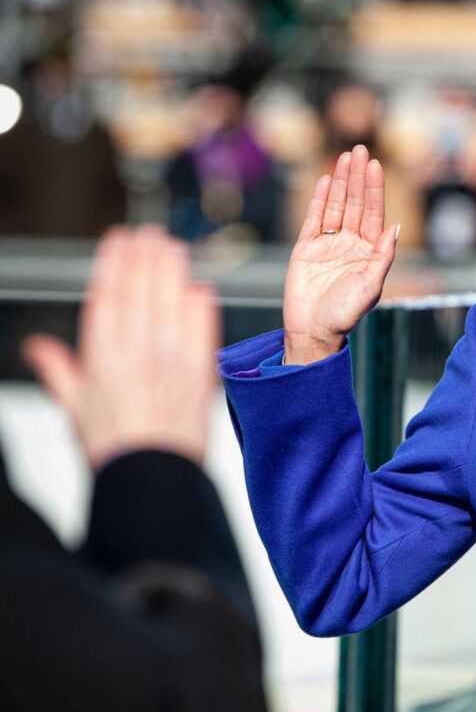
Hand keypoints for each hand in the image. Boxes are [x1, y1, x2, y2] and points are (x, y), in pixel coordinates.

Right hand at [22, 225, 218, 470]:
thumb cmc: (113, 448)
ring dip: (173, 272)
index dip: (114, 263)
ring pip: (171, 303)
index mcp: (102, 356)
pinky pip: (201, 331)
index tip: (119, 238)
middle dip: (146, 258)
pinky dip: (202, 308)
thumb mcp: (75, 408)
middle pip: (142, 291)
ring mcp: (171, 361)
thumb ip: (60, 371)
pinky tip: (201, 289)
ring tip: (173, 247)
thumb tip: (37, 347)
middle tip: (150, 233)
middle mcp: (137, 352)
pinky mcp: (200, 374)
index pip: (108, 296)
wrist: (151, 477)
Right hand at [283, 144, 397, 363]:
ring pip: (336, 206)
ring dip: (341, 182)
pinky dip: (320, 199)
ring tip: (345, 157)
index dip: (374, 189)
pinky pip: (314, 219)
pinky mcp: (305, 248)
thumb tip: (395, 227)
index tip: (375, 165)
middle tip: (360, 149)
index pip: (373, 214)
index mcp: (368, 252)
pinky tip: (326, 180)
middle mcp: (349, 244)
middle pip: (355, 203)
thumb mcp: (370, 286)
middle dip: (358, 177)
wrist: (313, 331)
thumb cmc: (345, 314)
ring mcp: (327, 244)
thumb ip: (382, 257)